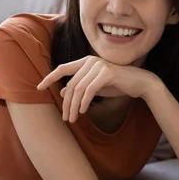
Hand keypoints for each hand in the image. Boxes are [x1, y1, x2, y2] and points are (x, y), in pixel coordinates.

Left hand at [37, 56, 158, 122]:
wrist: (139, 83)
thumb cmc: (117, 85)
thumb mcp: (95, 88)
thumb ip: (80, 88)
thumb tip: (62, 92)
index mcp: (85, 61)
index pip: (62, 68)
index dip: (49, 78)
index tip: (38, 87)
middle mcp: (90, 61)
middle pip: (71, 84)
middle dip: (66, 103)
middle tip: (65, 118)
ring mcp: (98, 65)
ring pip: (79, 89)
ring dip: (75, 106)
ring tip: (73, 119)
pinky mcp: (107, 72)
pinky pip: (90, 90)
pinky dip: (85, 102)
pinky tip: (84, 112)